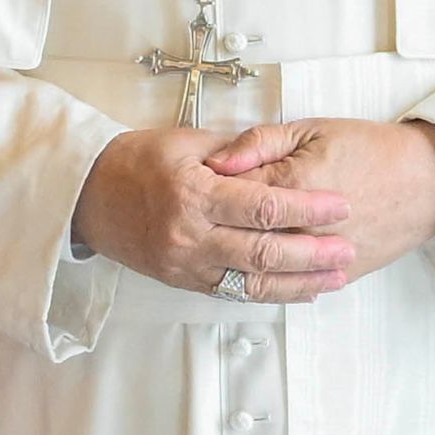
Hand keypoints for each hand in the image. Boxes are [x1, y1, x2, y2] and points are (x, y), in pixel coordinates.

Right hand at [74, 123, 357, 299]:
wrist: (87, 195)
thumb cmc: (137, 161)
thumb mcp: (187, 141)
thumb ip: (238, 152)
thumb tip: (284, 158)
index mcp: (194, 193)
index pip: (264, 206)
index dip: (308, 209)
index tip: (341, 206)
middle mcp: (190, 235)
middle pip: (265, 252)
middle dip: (313, 254)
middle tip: (347, 249)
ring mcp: (186, 265)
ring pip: (253, 282)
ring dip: (299, 283)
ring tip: (335, 278)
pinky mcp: (183, 281)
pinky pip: (234, 293)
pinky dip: (271, 293)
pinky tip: (300, 290)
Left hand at [204, 119, 434, 284]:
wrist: (428, 181)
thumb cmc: (372, 149)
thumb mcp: (313, 129)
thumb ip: (260, 142)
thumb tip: (218, 160)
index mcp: (290, 184)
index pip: (230, 193)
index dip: (208, 191)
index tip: (192, 186)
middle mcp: (301, 227)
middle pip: (239, 236)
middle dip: (213, 231)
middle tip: (196, 223)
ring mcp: (319, 255)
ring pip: (261, 270)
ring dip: (232, 262)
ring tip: (215, 252)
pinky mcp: (337, 273)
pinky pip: (292, 287)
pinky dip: (267, 283)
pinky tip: (247, 275)